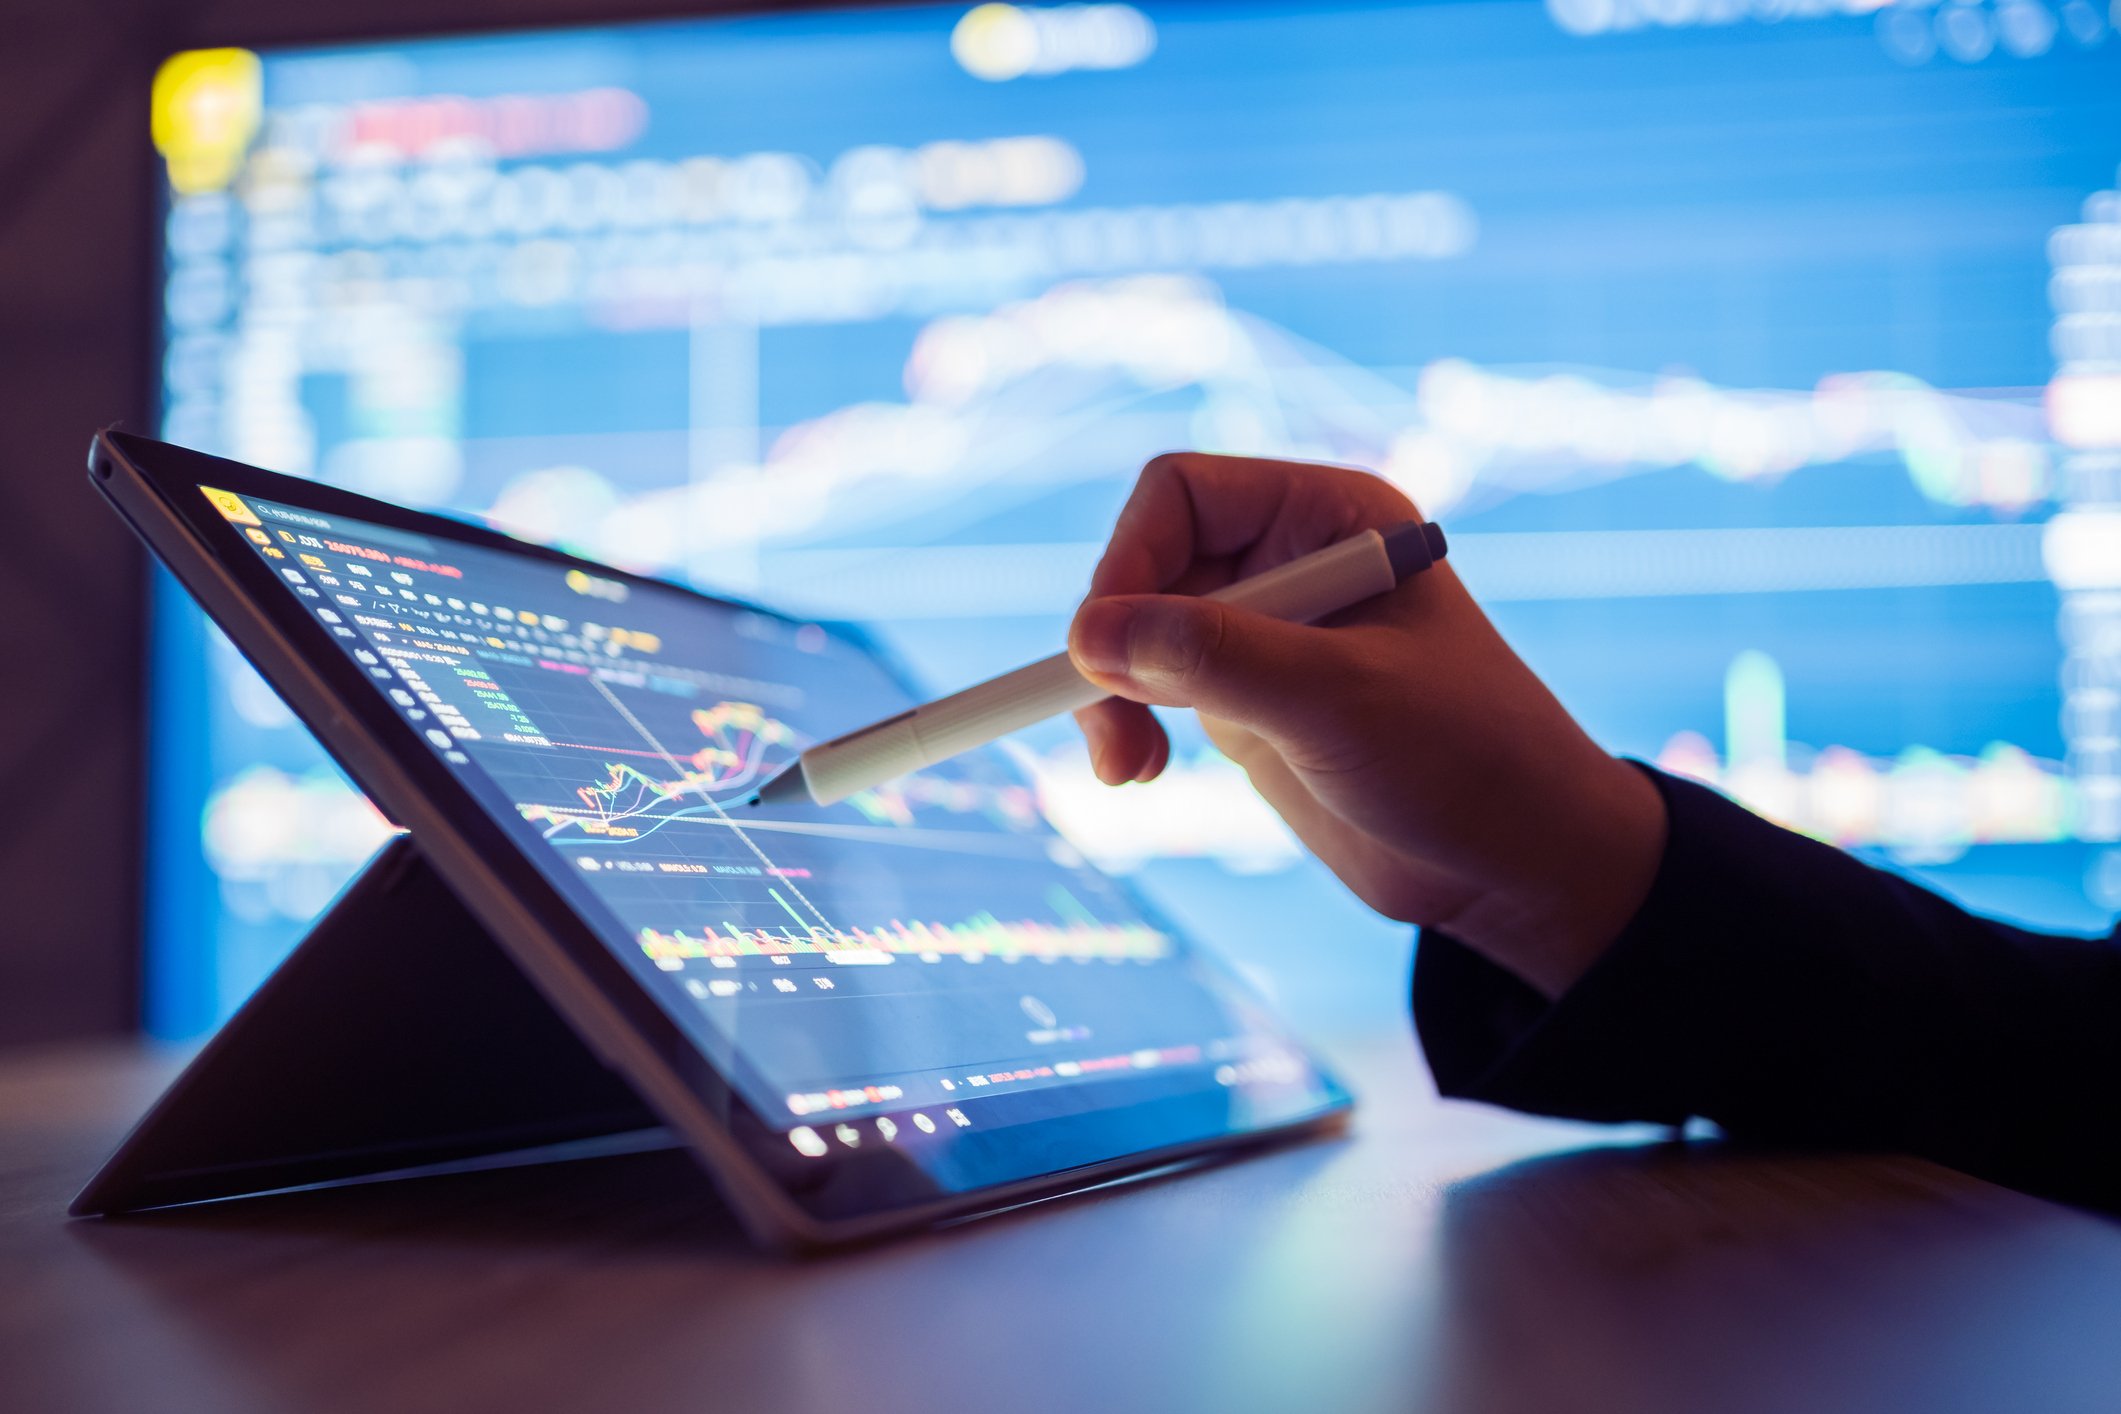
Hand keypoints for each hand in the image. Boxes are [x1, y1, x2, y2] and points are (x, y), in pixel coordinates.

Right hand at [1067, 452, 1665, 997]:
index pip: (1183, 494)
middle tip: (1110, 723)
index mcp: (1330, 517)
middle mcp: (1291, 560)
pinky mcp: (1247, 701)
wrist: (1514, 865)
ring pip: (1136, 629)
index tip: (1103, 647)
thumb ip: (1214, 657)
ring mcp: (1266, 632)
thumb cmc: (1465, 760)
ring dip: (1110, 692)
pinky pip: (1150, 686)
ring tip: (1126, 765)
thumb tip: (1088, 633)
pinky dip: (1127, 722)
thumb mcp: (1337, 702)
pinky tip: (1139, 770)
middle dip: (1114, 640)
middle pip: (1145, 560)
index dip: (1129, 559)